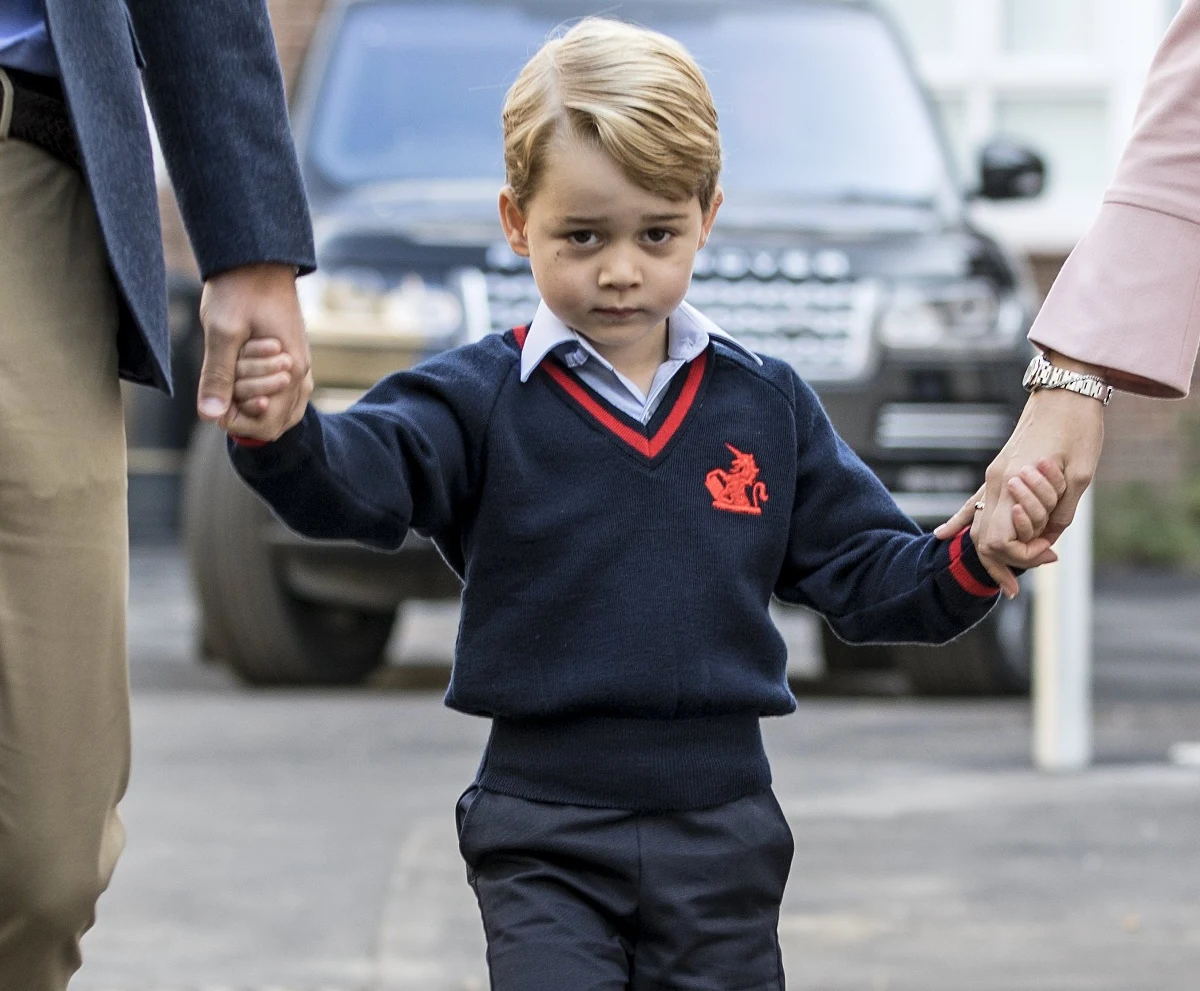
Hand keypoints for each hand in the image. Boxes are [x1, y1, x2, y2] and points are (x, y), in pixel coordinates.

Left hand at [197, 263, 310, 440]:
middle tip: (226, 379)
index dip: (236, 421)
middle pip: (277, 422)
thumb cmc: (240, 290)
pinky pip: (285, 393)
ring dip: (254, 402)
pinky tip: (244, 377)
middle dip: (245, 410)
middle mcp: (301, 373)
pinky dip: (263, 392)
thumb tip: (210, 416)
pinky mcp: (294, 357)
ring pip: (284, 409)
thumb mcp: (222, 332)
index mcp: (291, 370)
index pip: (268, 425)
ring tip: (233, 378)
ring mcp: (300, 365)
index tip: (215, 398)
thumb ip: (217, 376)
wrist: (257, 258)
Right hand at [935, 372, 1104, 593]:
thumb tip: (1048, 538)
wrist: (1066, 389)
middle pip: (983, 538)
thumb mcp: (1080, 475)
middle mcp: (996, 481)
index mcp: (1013, 482)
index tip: (1049, 554)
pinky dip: (958, 522)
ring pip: (977, 524)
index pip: (1001, 539)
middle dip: (1002, 564)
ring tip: (1002, 578)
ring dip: (988, 552)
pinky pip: (971, 502)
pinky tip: (941, 535)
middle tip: (1021, 582)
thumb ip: (1061, 511)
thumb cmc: (1078, 427)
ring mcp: (993, 475)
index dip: (1023, 556)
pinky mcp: (998, 469)